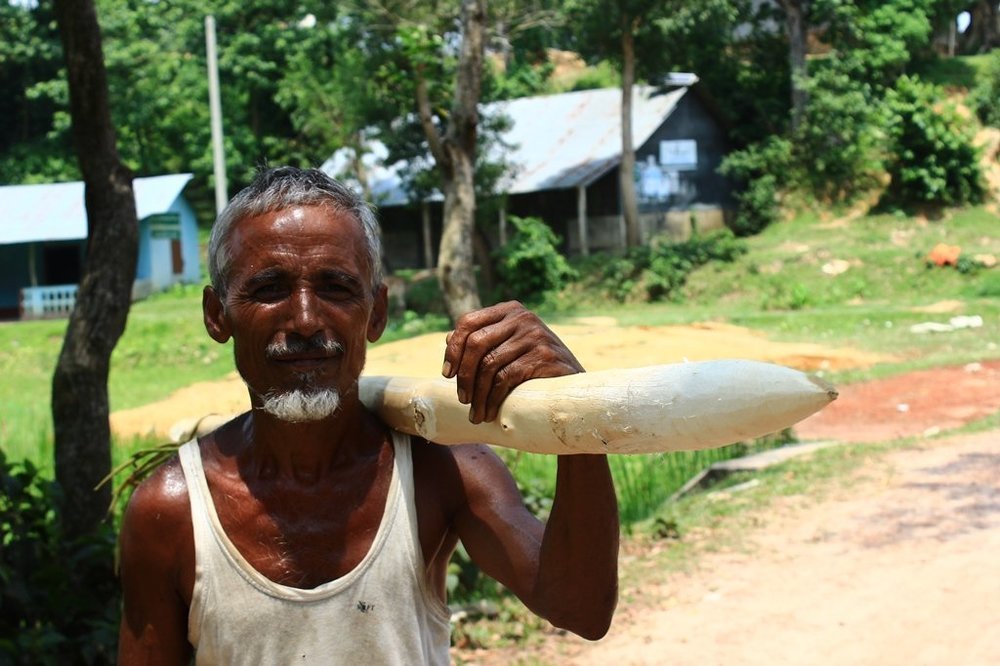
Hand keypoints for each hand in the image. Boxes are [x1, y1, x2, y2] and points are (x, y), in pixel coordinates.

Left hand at [442, 301, 583, 423]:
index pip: (468, 322)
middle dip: (464, 376)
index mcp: (510, 310)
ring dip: (477, 394)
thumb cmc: (537, 369)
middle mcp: (522, 317)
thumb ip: (483, 341)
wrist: (574, 388)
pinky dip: (493, 399)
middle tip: (462, 400)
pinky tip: (490, 412)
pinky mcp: (543, 356)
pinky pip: (505, 378)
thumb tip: (448, 338)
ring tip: (475, 414)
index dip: (453, 350)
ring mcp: (535, 335)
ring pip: (489, 364)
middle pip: (476, 343)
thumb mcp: (508, 349)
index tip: (447, 375)